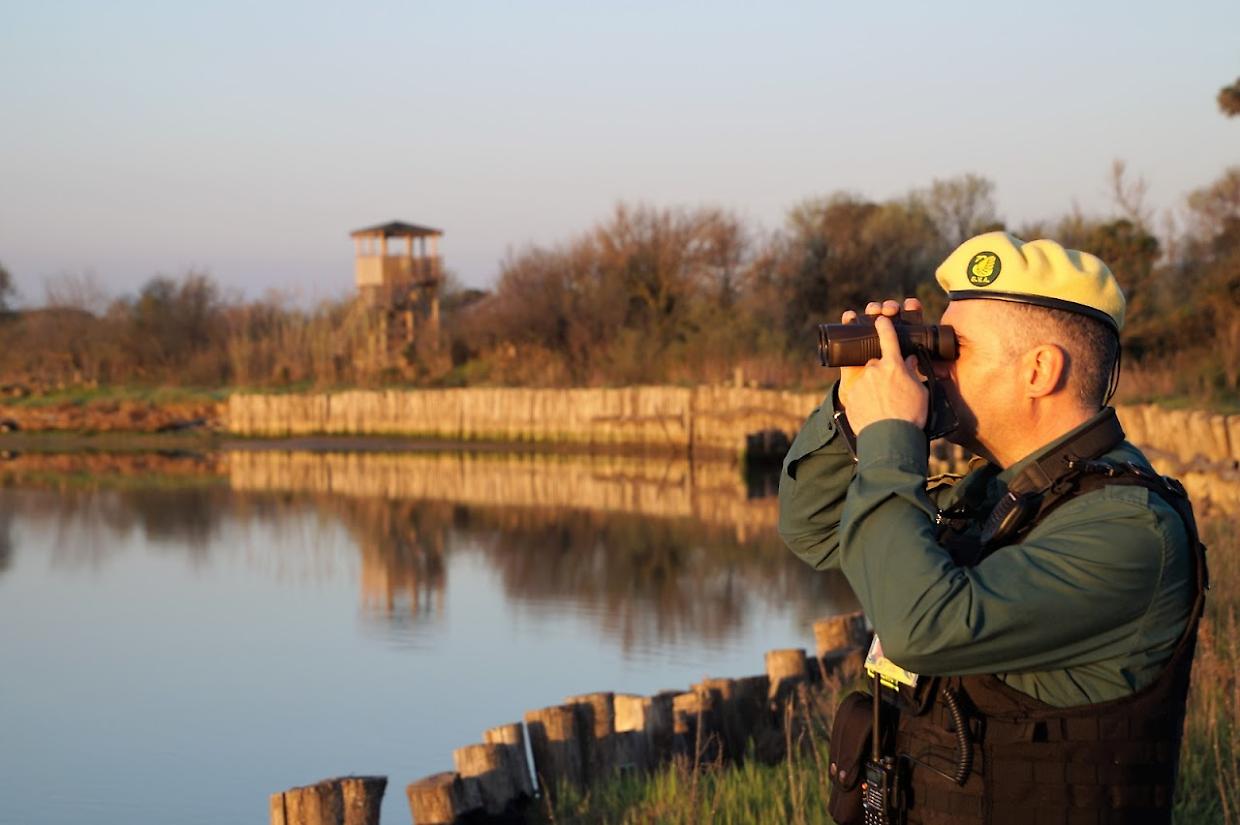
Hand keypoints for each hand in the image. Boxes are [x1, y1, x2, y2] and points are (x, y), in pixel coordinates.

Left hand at [837, 298, 928, 433]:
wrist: (890, 438)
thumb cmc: (910, 415)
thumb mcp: (920, 391)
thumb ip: (912, 372)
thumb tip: (909, 360)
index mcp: (893, 365)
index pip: (888, 338)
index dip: (883, 326)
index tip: (880, 319)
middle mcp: (874, 369)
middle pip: (877, 365)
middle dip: (882, 374)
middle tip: (891, 393)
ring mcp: (860, 382)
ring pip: (867, 380)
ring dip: (873, 388)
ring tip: (883, 407)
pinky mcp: (851, 396)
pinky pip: (859, 394)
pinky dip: (865, 400)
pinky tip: (873, 412)